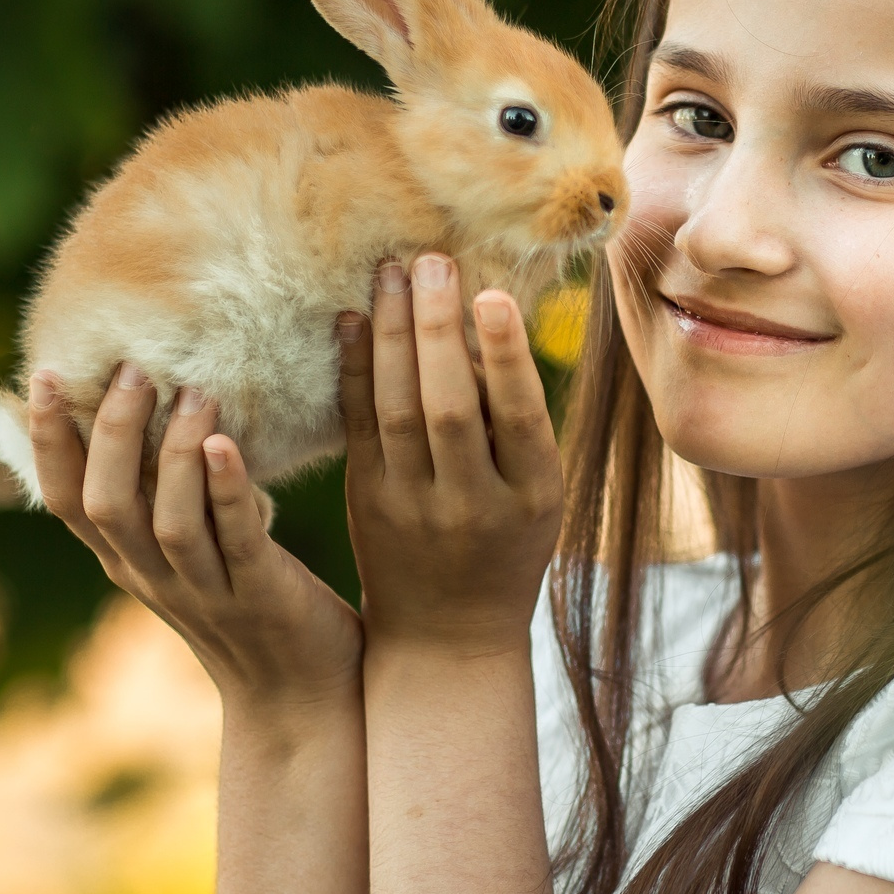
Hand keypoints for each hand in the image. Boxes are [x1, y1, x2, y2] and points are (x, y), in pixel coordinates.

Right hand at [30, 364, 363, 717]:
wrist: (300, 697)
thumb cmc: (250, 606)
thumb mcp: (192, 552)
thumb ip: (166, 496)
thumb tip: (154, 411)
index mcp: (128, 562)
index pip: (68, 500)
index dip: (49, 441)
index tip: (46, 375)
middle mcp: (154, 578)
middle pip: (106, 505)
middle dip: (112, 433)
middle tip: (132, 367)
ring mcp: (205, 591)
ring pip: (167, 522)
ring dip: (175, 454)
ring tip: (194, 390)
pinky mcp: (259, 596)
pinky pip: (235, 539)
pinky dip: (226, 490)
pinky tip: (226, 445)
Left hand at [340, 255, 561, 655]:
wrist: (447, 634)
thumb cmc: (507, 546)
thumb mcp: (539, 496)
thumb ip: (519, 422)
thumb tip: (490, 321)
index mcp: (530, 498)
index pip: (518, 417)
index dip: (503, 356)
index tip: (492, 295)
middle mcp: (470, 505)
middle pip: (449, 408)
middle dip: (437, 329)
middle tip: (432, 260)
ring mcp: (412, 507)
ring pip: (397, 411)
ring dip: (393, 335)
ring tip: (393, 271)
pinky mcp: (367, 503)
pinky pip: (358, 428)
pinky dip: (355, 370)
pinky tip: (355, 319)